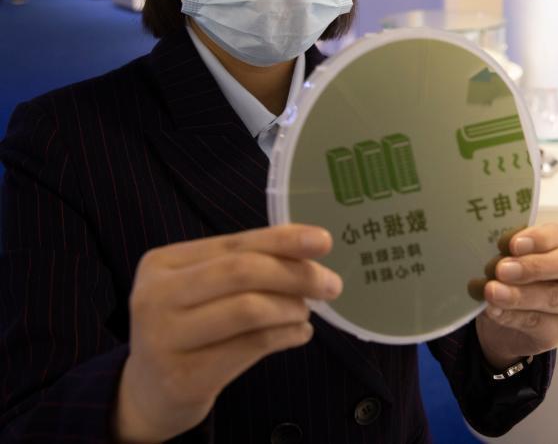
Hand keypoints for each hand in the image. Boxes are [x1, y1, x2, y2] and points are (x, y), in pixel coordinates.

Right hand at [114, 224, 341, 442]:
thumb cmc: (189, 328)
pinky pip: (251, 346)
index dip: (283, 240)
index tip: (323, 241)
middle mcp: (155, 296)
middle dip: (296, 274)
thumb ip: (247, 265)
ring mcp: (164, 339)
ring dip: (292, 308)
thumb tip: (312, 247)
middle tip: (331, 285)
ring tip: (305, 312)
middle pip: (243, 272)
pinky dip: (286, 336)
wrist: (150, 394)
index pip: (235, 244)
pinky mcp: (183, 377)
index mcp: (162, 263)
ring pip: (249, 309)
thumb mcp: (205, 289)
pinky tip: (299, 334)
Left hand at [474, 224, 557, 368]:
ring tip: (491, 291)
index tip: (513, 244)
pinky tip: (494, 310)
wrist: (505, 314)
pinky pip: (538, 323)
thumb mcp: (509, 256)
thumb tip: (496, 249)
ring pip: (553, 298)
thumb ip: (507, 250)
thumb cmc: (513, 275)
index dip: (538, 239)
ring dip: (519, 295)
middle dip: (533, 266)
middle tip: (502, 269)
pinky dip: (512, 316)